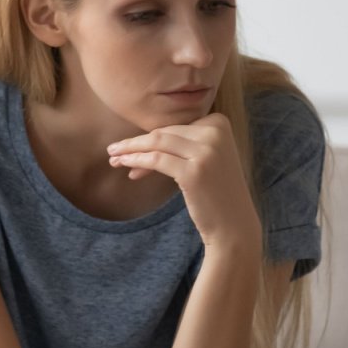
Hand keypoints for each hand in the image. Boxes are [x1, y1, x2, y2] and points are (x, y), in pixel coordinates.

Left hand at [106, 115, 261, 250]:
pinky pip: (156, 160)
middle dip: (136, 143)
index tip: (132, 151)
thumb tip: (142, 139)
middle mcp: (215, 132)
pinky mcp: (193, 171)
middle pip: (164, 133)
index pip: (175, 126)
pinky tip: (125, 167)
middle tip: (113, 150)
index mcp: (219, 123)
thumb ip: (183, 143)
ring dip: (130, 150)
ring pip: (156, 143)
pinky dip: (136, 161)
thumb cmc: (215, 192)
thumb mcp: (205, 158)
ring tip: (113, 158)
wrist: (234, 224)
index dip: (151, 138)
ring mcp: (206, 151)